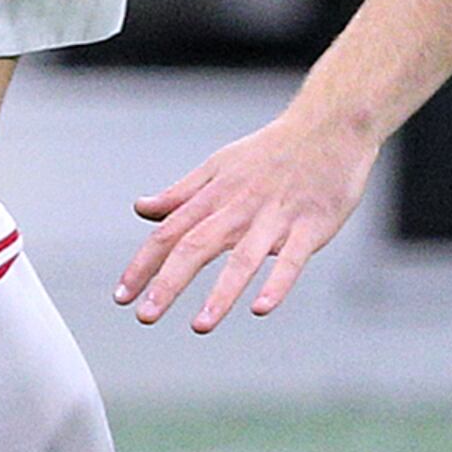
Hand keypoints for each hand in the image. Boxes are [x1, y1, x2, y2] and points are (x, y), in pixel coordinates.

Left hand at [117, 101, 380, 331]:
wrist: (330, 126)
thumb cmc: (273, 151)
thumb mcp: (220, 165)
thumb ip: (181, 193)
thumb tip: (142, 208)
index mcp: (216, 195)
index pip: (170, 232)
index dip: (143, 264)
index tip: (121, 296)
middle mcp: (240, 207)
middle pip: (197, 246)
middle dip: (168, 282)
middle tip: (145, 316)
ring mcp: (276, 217)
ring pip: (243, 258)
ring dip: (221, 293)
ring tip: (200, 326)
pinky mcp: (311, 226)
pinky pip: (292, 259)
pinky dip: (276, 283)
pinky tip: (261, 308)